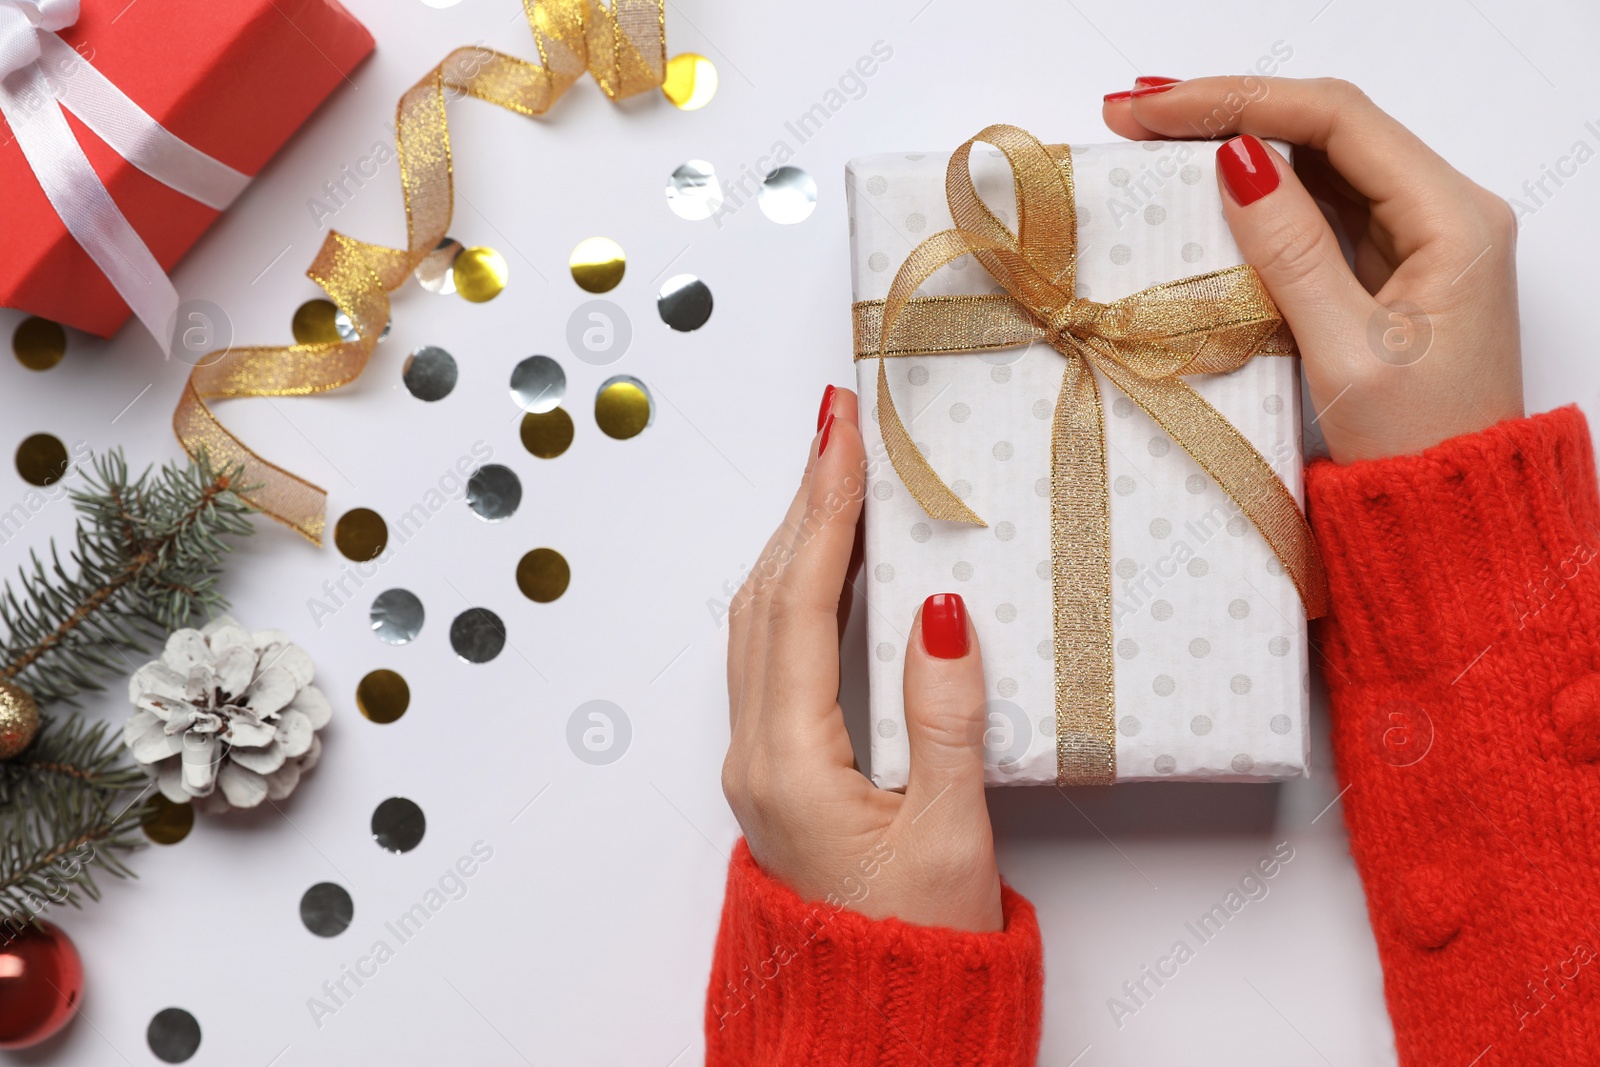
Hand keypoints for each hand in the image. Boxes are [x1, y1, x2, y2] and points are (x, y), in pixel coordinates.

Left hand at [721, 386, 1003, 932]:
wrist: (870, 1024)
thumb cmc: (911, 950)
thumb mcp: (948, 840)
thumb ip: (943, 722)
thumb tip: (939, 614)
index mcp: (789, 762)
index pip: (800, 602)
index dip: (824, 509)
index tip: (841, 434)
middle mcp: (756, 752)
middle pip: (767, 596)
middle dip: (804, 502)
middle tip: (837, 427)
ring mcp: (759, 760)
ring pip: (763, 621)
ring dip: (798, 541)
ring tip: (836, 474)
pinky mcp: (778, 769)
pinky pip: (775, 654)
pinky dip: (800, 591)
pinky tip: (831, 567)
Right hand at [1103, 76, 1523, 463]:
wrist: (1453, 515)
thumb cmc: (1418, 448)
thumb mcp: (1346, 351)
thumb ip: (1293, 250)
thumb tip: (1235, 160)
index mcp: (1455, 219)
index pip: (1338, 120)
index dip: (1241, 100)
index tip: (1158, 108)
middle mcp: (1445, 211)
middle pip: (1328, 127)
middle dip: (1230, 109)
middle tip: (1135, 112)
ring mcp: (1417, 237)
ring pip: (1319, 163)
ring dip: (1236, 146)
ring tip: (1152, 137)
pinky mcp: (1388, 267)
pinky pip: (1319, 208)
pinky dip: (1257, 195)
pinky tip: (1202, 188)